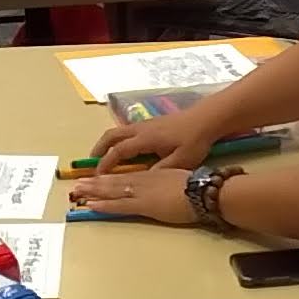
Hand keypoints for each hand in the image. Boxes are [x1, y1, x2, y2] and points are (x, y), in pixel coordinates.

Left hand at [68, 166, 198, 224]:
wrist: (204, 191)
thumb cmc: (198, 186)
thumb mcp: (179, 178)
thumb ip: (168, 181)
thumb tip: (165, 186)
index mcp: (152, 175)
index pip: (126, 176)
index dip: (109, 177)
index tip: (96, 177)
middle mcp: (143, 181)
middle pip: (114, 181)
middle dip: (95, 183)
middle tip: (78, 184)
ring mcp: (142, 192)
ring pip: (112, 191)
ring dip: (94, 191)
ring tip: (78, 191)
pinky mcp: (144, 205)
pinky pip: (119, 205)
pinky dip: (104, 205)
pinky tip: (92, 205)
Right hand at [91, 108, 224, 172]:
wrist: (207, 118)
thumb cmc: (195, 140)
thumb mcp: (180, 161)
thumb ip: (160, 170)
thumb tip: (142, 180)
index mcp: (145, 139)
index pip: (118, 151)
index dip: (106, 164)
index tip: (97, 176)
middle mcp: (141, 129)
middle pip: (111, 136)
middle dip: (98, 149)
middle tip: (91, 164)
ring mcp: (145, 124)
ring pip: (118, 131)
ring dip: (107, 143)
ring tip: (102, 156)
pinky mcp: (151, 123)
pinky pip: (126, 130)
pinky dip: (117, 139)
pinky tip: (123, 149)